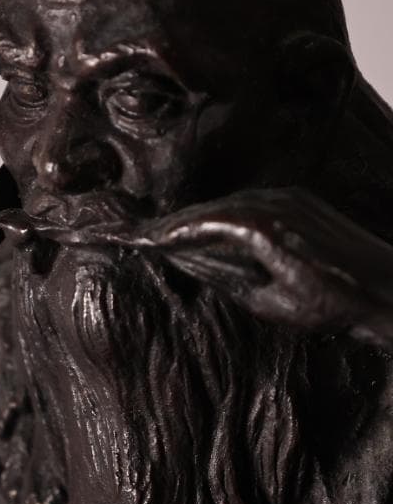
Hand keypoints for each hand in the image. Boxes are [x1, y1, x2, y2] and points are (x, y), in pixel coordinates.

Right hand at [140, 187, 392, 341]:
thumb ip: (224, 277)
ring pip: (227, 203)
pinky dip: (224, 213)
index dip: (163, 232)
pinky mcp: (300, 200)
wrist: (388, 289)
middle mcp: (273, 204)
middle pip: (208, 209)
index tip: (135, 237)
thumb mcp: (267, 302)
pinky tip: (210, 227)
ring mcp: (289, 198)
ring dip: (197, 218)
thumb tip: (188, 261)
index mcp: (261, 228)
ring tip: (168, 233)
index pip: (197, 224)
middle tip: (141, 235)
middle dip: (174, 223)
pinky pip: (249, 202)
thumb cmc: (333, 305)